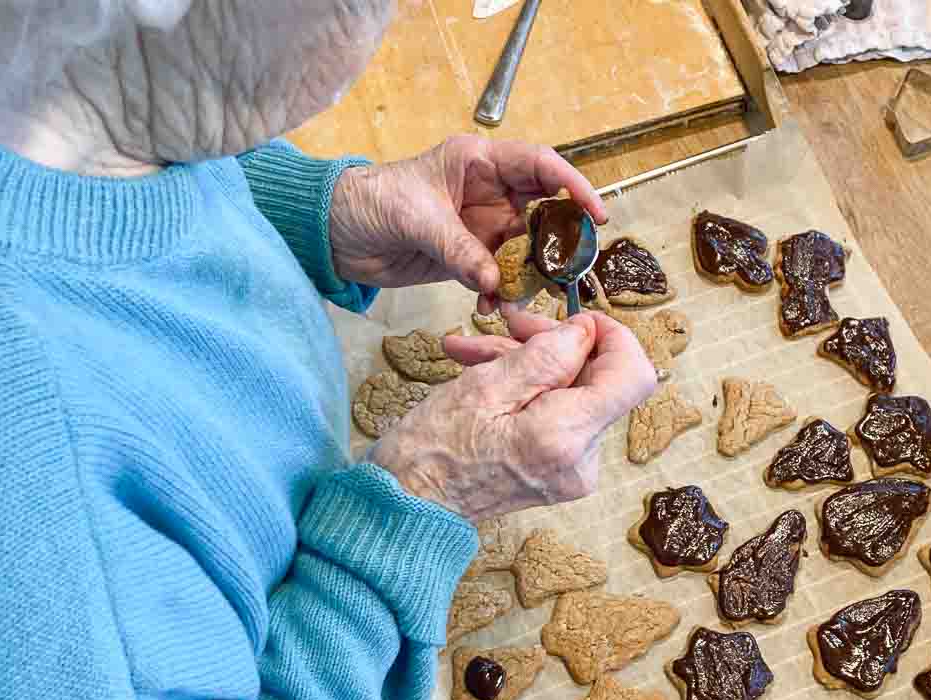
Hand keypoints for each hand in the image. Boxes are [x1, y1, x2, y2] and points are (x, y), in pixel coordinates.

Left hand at [328, 135, 605, 300]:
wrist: (336, 234)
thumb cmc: (369, 202)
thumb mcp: (416, 218)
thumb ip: (458, 249)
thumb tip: (492, 281)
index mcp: (479, 163)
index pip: (541, 167)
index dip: (573, 187)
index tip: (595, 214)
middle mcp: (487, 193)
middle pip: (542, 212)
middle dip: (560, 238)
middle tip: (574, 265)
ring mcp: (480, 229)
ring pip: (524, 251)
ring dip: (528, 274)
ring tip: (529, 293)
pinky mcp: (468, 260)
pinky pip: (498, 277)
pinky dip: (499, 293)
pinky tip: (490, 305)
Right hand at [369, 309, 656, 521]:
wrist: (408, 506)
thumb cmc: (433, 451)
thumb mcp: (485, 387)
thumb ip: (546, 355)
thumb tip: (585, 332)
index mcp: (566, 437)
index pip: (635, 376)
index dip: (614, 338)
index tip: (575, 321)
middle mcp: (580, 460)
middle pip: (597, 380)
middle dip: (553, 344)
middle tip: (507, 321)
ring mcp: (571, 471)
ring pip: (571, 393)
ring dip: (528, 363)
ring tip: (473, 351)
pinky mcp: (558, 472)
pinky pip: (556, 415)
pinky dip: (526, 390)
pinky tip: (483, 373)